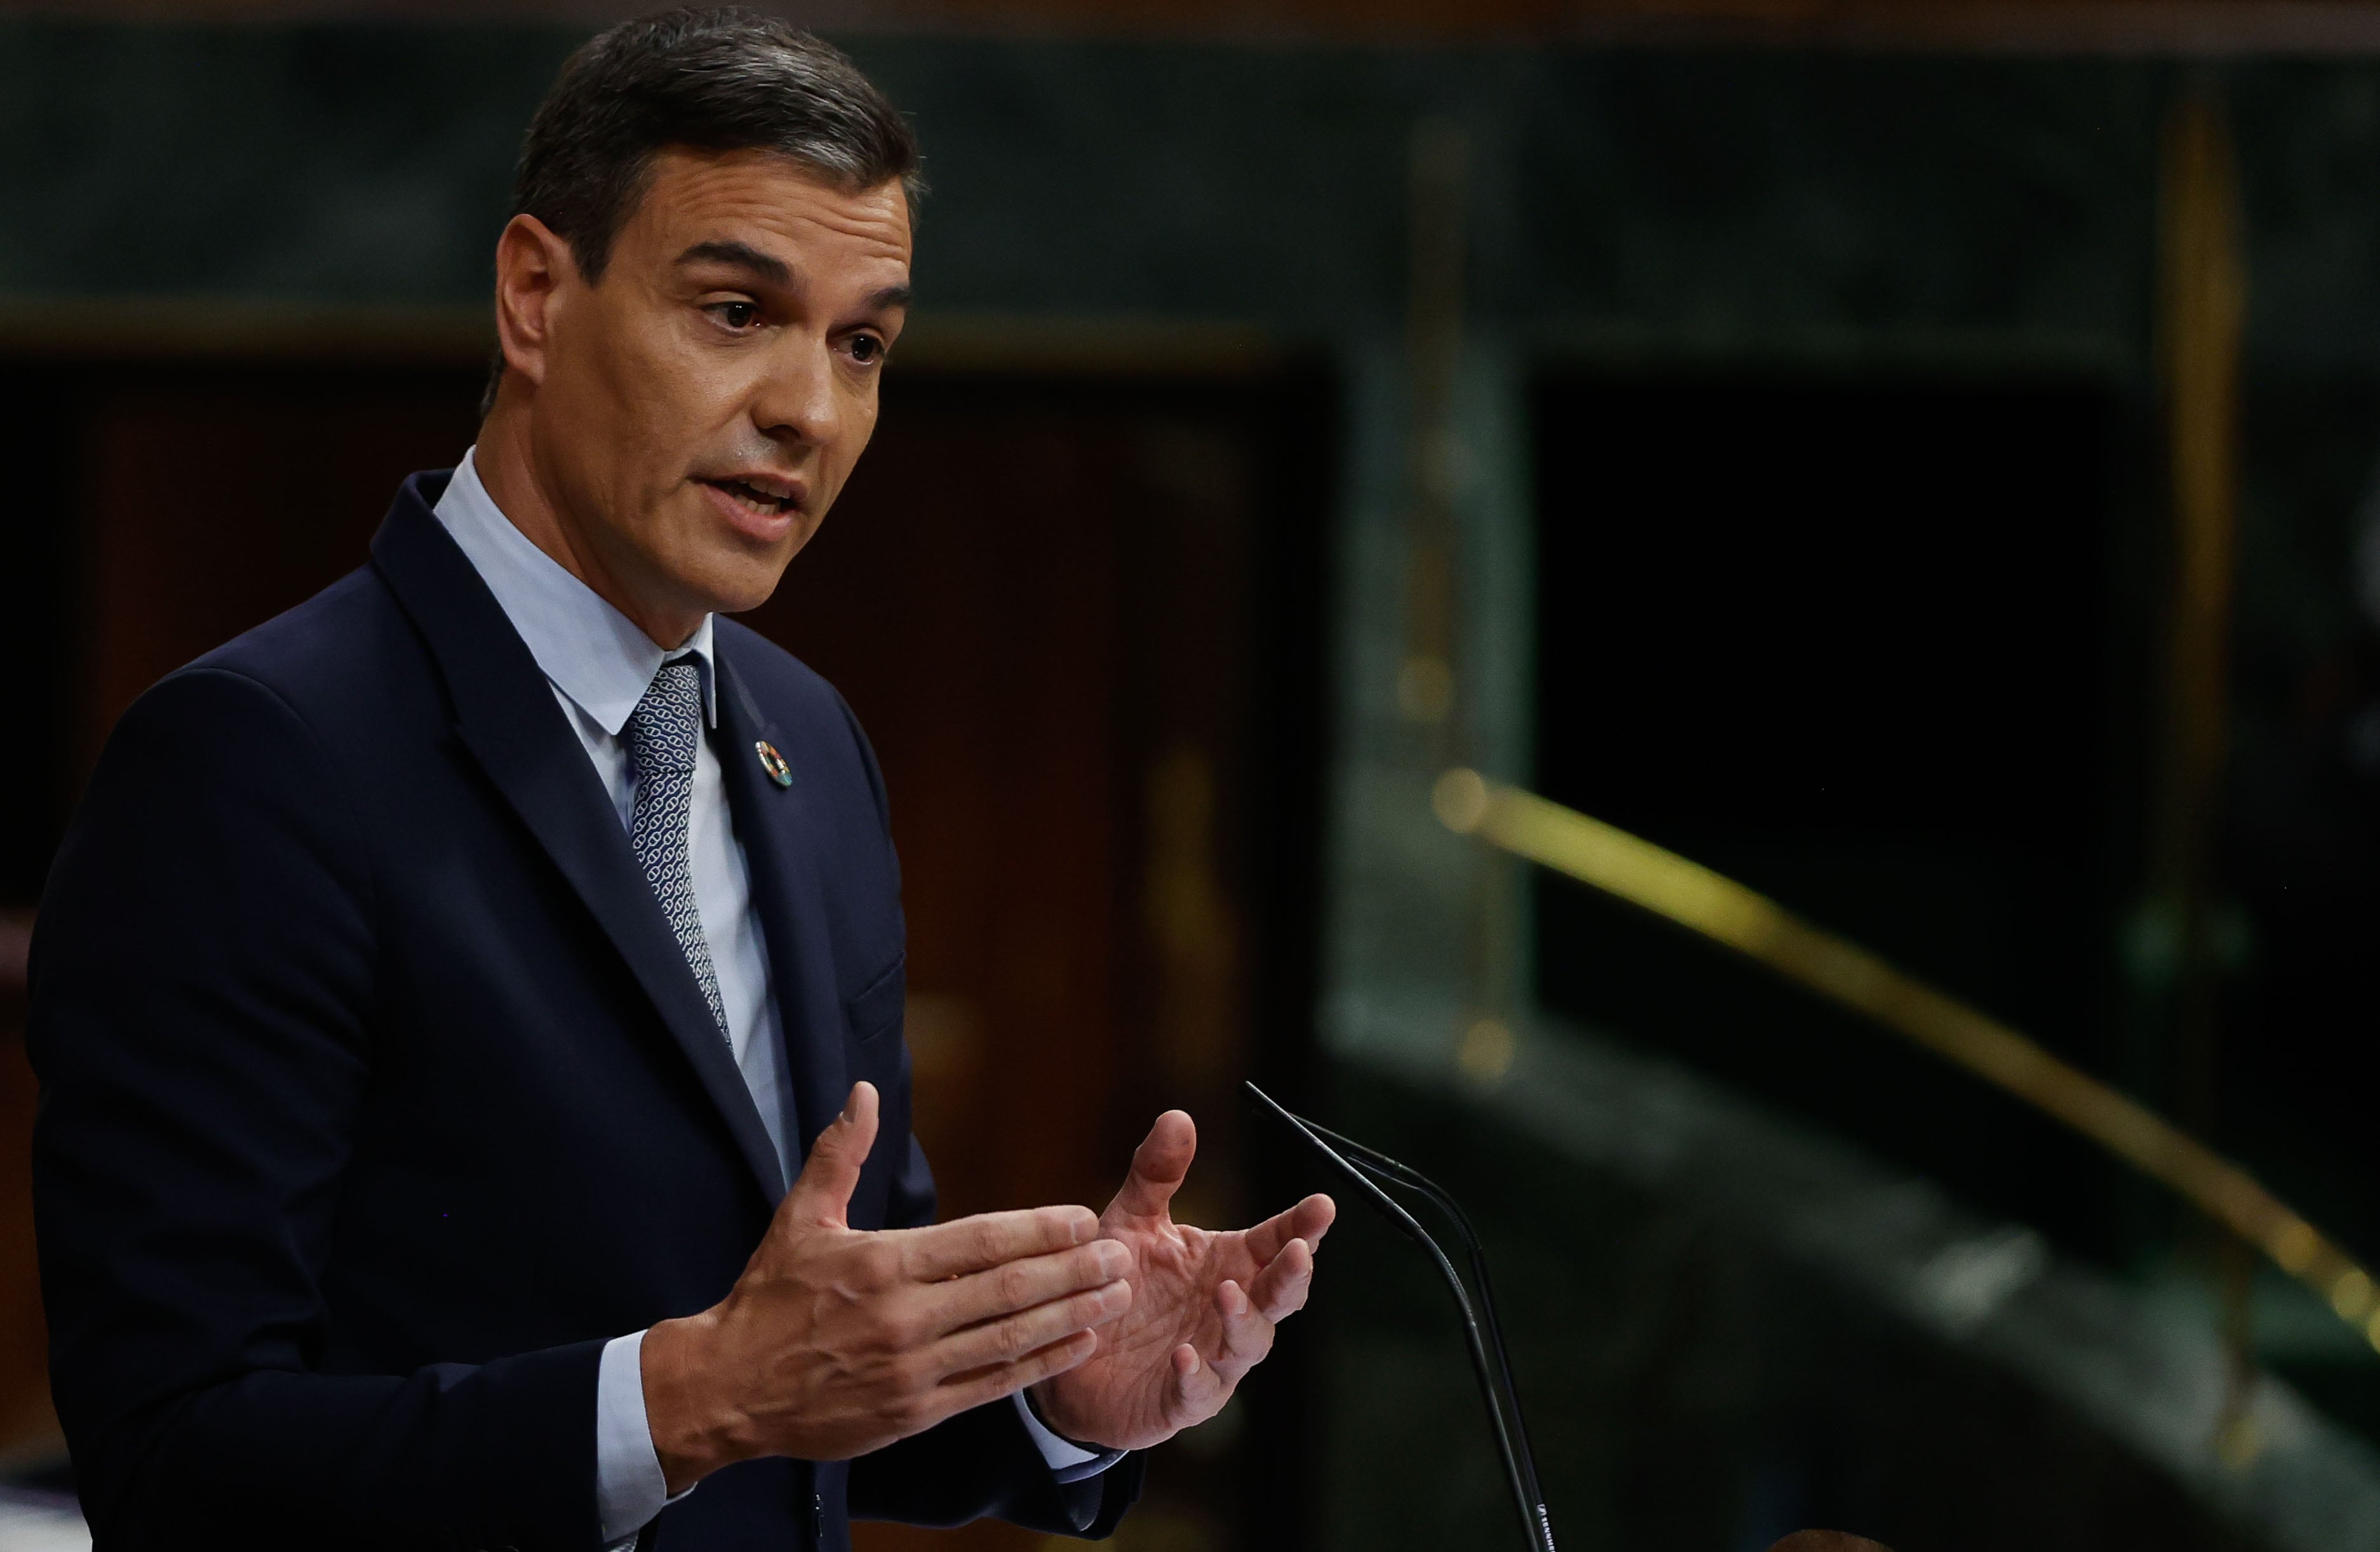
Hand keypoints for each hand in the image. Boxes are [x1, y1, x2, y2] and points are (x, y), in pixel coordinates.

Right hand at [640, 1082, 1133, 1490]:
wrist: (726, 1389)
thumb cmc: (767, 1298)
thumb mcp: (798, 1219)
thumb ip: (841, 1154)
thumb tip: (864, 1091)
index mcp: (881, 1264)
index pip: (979, 1241)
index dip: (1038, 1229)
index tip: (1083, 1218)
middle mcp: (902, 1318)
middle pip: (1008, 1290)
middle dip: (1072, 1272)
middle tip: (1119, 1256)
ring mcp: (911, 1370)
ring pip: (1009, 1340)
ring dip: (1071, 1316)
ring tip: (1115, 1295)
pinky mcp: (913, 1413)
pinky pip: (990, 1387)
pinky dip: (1039, 1367)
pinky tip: (1077, 1344)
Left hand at [1029, 1111, 1334, 1450]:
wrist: (1069, 1358)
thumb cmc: (1113, 1285)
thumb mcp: (1129, 1222)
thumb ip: (1156, 1175)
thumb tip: (1179, 1115)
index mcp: (1227, 1265)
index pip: (1274, 1242)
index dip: (1301, 1226)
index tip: (1322, 1204)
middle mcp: (1229, 1310)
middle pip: (1278, 1295)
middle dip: (1293, 1275)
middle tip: (1300, 1252)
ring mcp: (1213, 1358)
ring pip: (1248, 1344)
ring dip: (1243, 1320)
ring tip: (1227, 1293)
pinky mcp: (1180, 1400)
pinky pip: (1198, 1392)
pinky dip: (1196, 1375)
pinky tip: (1185, 1356)